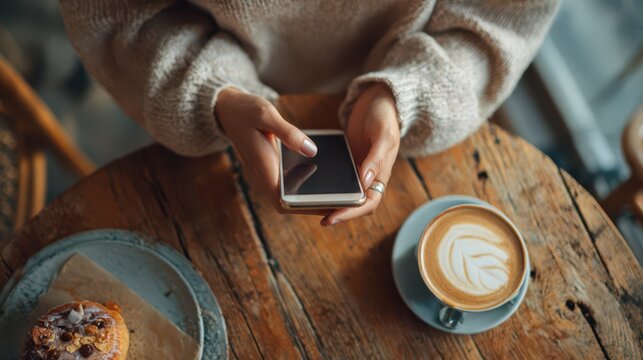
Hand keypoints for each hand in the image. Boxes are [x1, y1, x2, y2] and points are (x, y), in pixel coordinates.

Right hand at [216, 88, 326, 214]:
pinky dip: (304, 184)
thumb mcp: (266, 114)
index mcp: (263, 167)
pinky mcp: (271, 166)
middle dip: (312, 206)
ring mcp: (267, 172)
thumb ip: (288, 133)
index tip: (326, 208)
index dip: (303, 209)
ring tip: (337, 193)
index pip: (282, 202)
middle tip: (341, 202)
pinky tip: (323, 175)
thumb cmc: (245, 110)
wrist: (227, 109)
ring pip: (289, 194)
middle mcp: (264, 174)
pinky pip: (288, 183)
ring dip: (309, 197)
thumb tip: (311, 151)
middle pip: (288, 203)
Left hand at [322, 83, 399, 225]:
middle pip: (355, 204)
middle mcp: (370, 176)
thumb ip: (375, 159)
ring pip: (345, 193)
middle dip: (339, 213)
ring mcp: (358, 170)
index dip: (351, 213)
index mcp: (381, 174)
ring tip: (311, 207)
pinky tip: (308, 184)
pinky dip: (326, 184)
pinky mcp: (347, 161)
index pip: (368, 203)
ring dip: (331, 202)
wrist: (379, 99)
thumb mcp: (382, 135)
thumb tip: (366, 183)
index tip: (331, 218)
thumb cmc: (384, 116)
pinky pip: (337, 178)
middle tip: (319, 218)